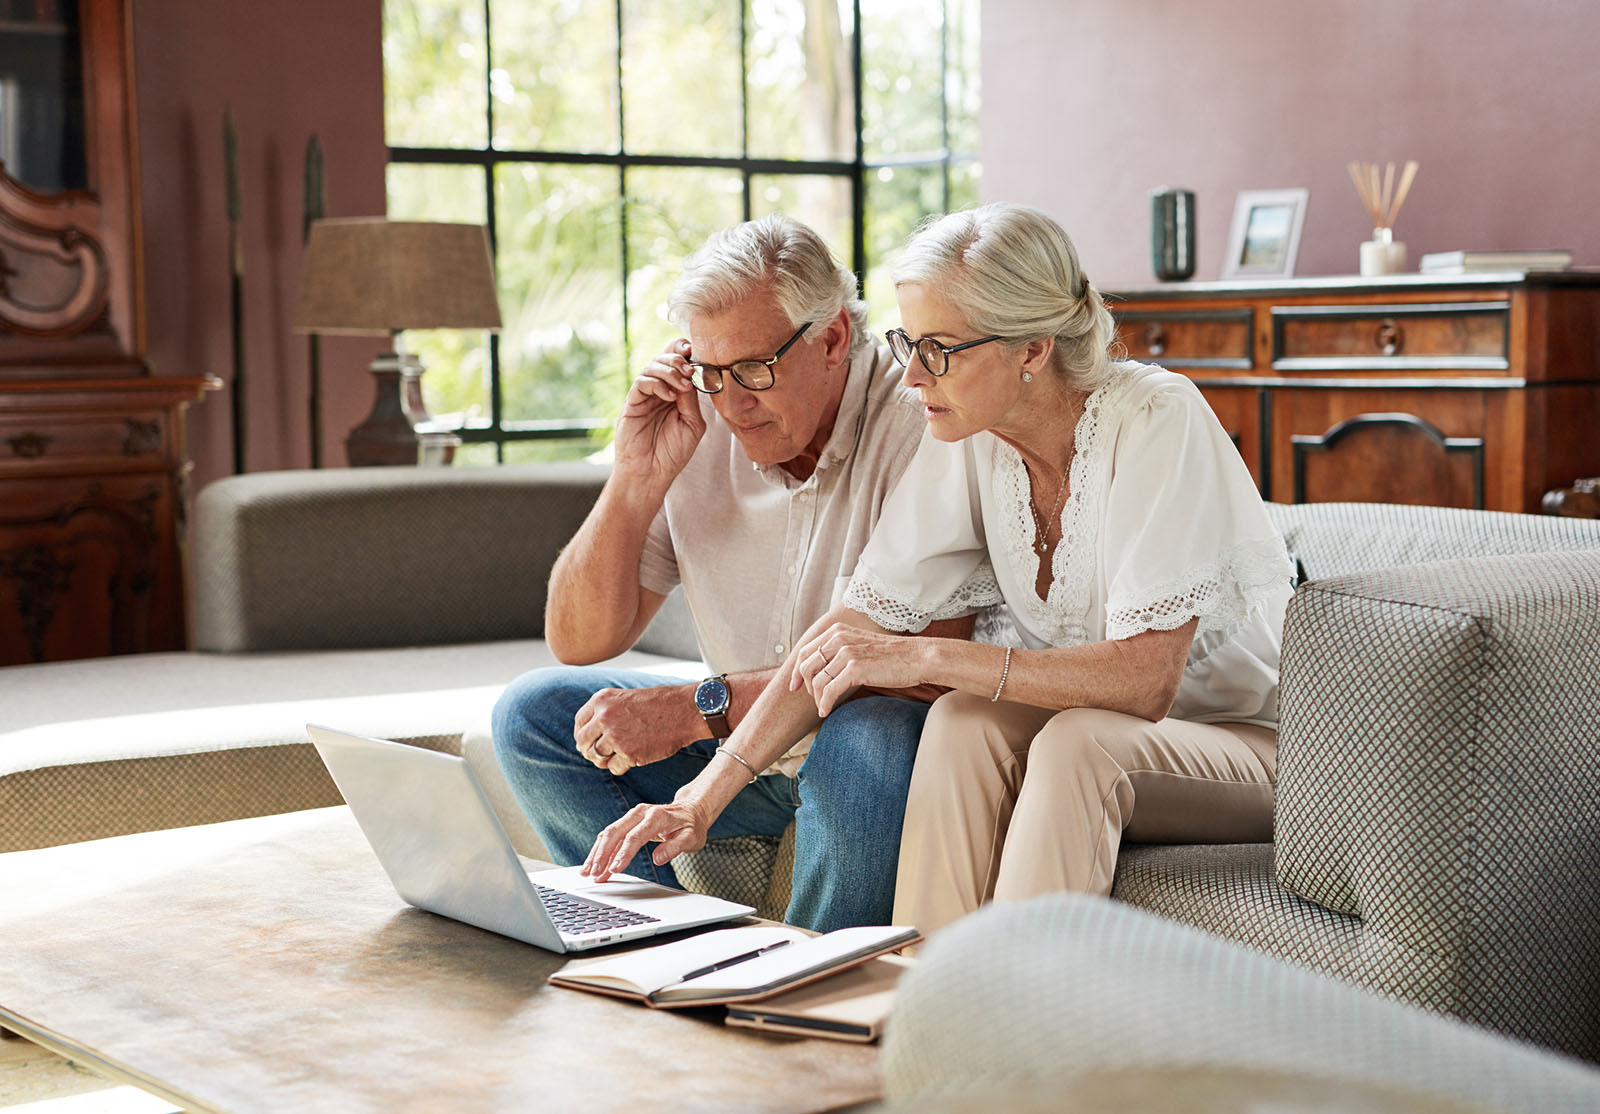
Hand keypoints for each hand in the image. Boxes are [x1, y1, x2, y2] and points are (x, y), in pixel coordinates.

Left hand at [573, 685, 700, 773]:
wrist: (684, 710)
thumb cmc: (658, 704)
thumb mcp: (625, 698)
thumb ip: (604, 712)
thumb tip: (587, 737)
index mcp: (601, 700)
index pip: (580, 723)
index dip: (583, 735)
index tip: (590, 742)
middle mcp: (604, 717)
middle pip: (583, 742)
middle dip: (589, 751)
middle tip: (600, 755)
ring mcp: (615, 736)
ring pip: (596, 757)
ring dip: (604, 761)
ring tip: (617, 757)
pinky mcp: (629, 753)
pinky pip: (614, 768)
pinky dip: (621, 767)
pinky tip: (633, 759)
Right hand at [582, 796, 711, 881]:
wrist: (690, 811)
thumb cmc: (691, 826)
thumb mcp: (691, 838)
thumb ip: (675, 847)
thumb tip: (658, 858)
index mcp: (655, 817)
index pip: (634, 836)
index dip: (623, 854)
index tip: (614, 869)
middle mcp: (640, 813)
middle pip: (615, 833)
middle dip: (601, 855)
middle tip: (593, 873)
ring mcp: (632, 816)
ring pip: (608, 834)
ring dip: (597, 854)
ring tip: (587, 872)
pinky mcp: (628, 822)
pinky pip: (611, 836)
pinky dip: (601, 850)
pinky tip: (595, 864)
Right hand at [611, 340, 705, 485]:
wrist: (651, 474)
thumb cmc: (672, 453)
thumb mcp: (692, 424)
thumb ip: (692, 400)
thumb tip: (691, 376)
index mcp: (675, 394)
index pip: (678, 364)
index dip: (683, 352)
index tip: (694, 352)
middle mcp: (659, 392)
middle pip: (664, 359)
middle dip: (678, 360)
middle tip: (689, 370)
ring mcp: (644, 397)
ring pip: (652, 366)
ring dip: (670, 371)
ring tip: (682, 385)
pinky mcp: (632, 403)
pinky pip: (641, 382)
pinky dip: (657, 384)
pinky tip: (670, 396)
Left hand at [791, 623, 931, 715]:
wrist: (917, 657)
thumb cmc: (892, 655)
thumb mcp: (861, 645)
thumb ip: (841, 651)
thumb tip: (822, 669)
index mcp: (838, 631)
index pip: (806, 651)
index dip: (796, 671)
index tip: (794, 686)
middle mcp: (838, 638)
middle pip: (806, 666)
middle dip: (805, 686)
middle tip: (814, 699)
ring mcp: (846, 653)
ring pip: (816, 681)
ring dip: (817, 698)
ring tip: (823, 707)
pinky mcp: (854, 669)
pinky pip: (828, 691)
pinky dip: (824, 704)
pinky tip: (826, 711)